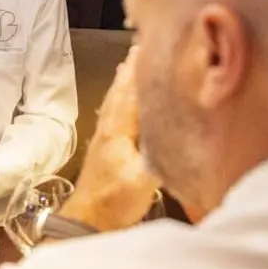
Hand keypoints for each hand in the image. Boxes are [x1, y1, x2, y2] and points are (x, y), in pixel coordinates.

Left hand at [61, 46, 161, 231]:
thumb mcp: (143, 180)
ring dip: (123, 83)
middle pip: (120, 93)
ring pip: (114, 103)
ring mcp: (104, 139)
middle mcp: (109, 130)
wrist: (87, 220)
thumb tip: (181, 137)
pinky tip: (121, 104)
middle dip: (130, 70)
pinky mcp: (105, 151)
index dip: (139, 72)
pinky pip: (114, 115)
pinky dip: (118, 102)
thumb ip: (160, 156)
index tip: (147, 48)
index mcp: (117, 131)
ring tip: (129, 66)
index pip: (130, 93)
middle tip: (139, 48)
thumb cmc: (113, 202)